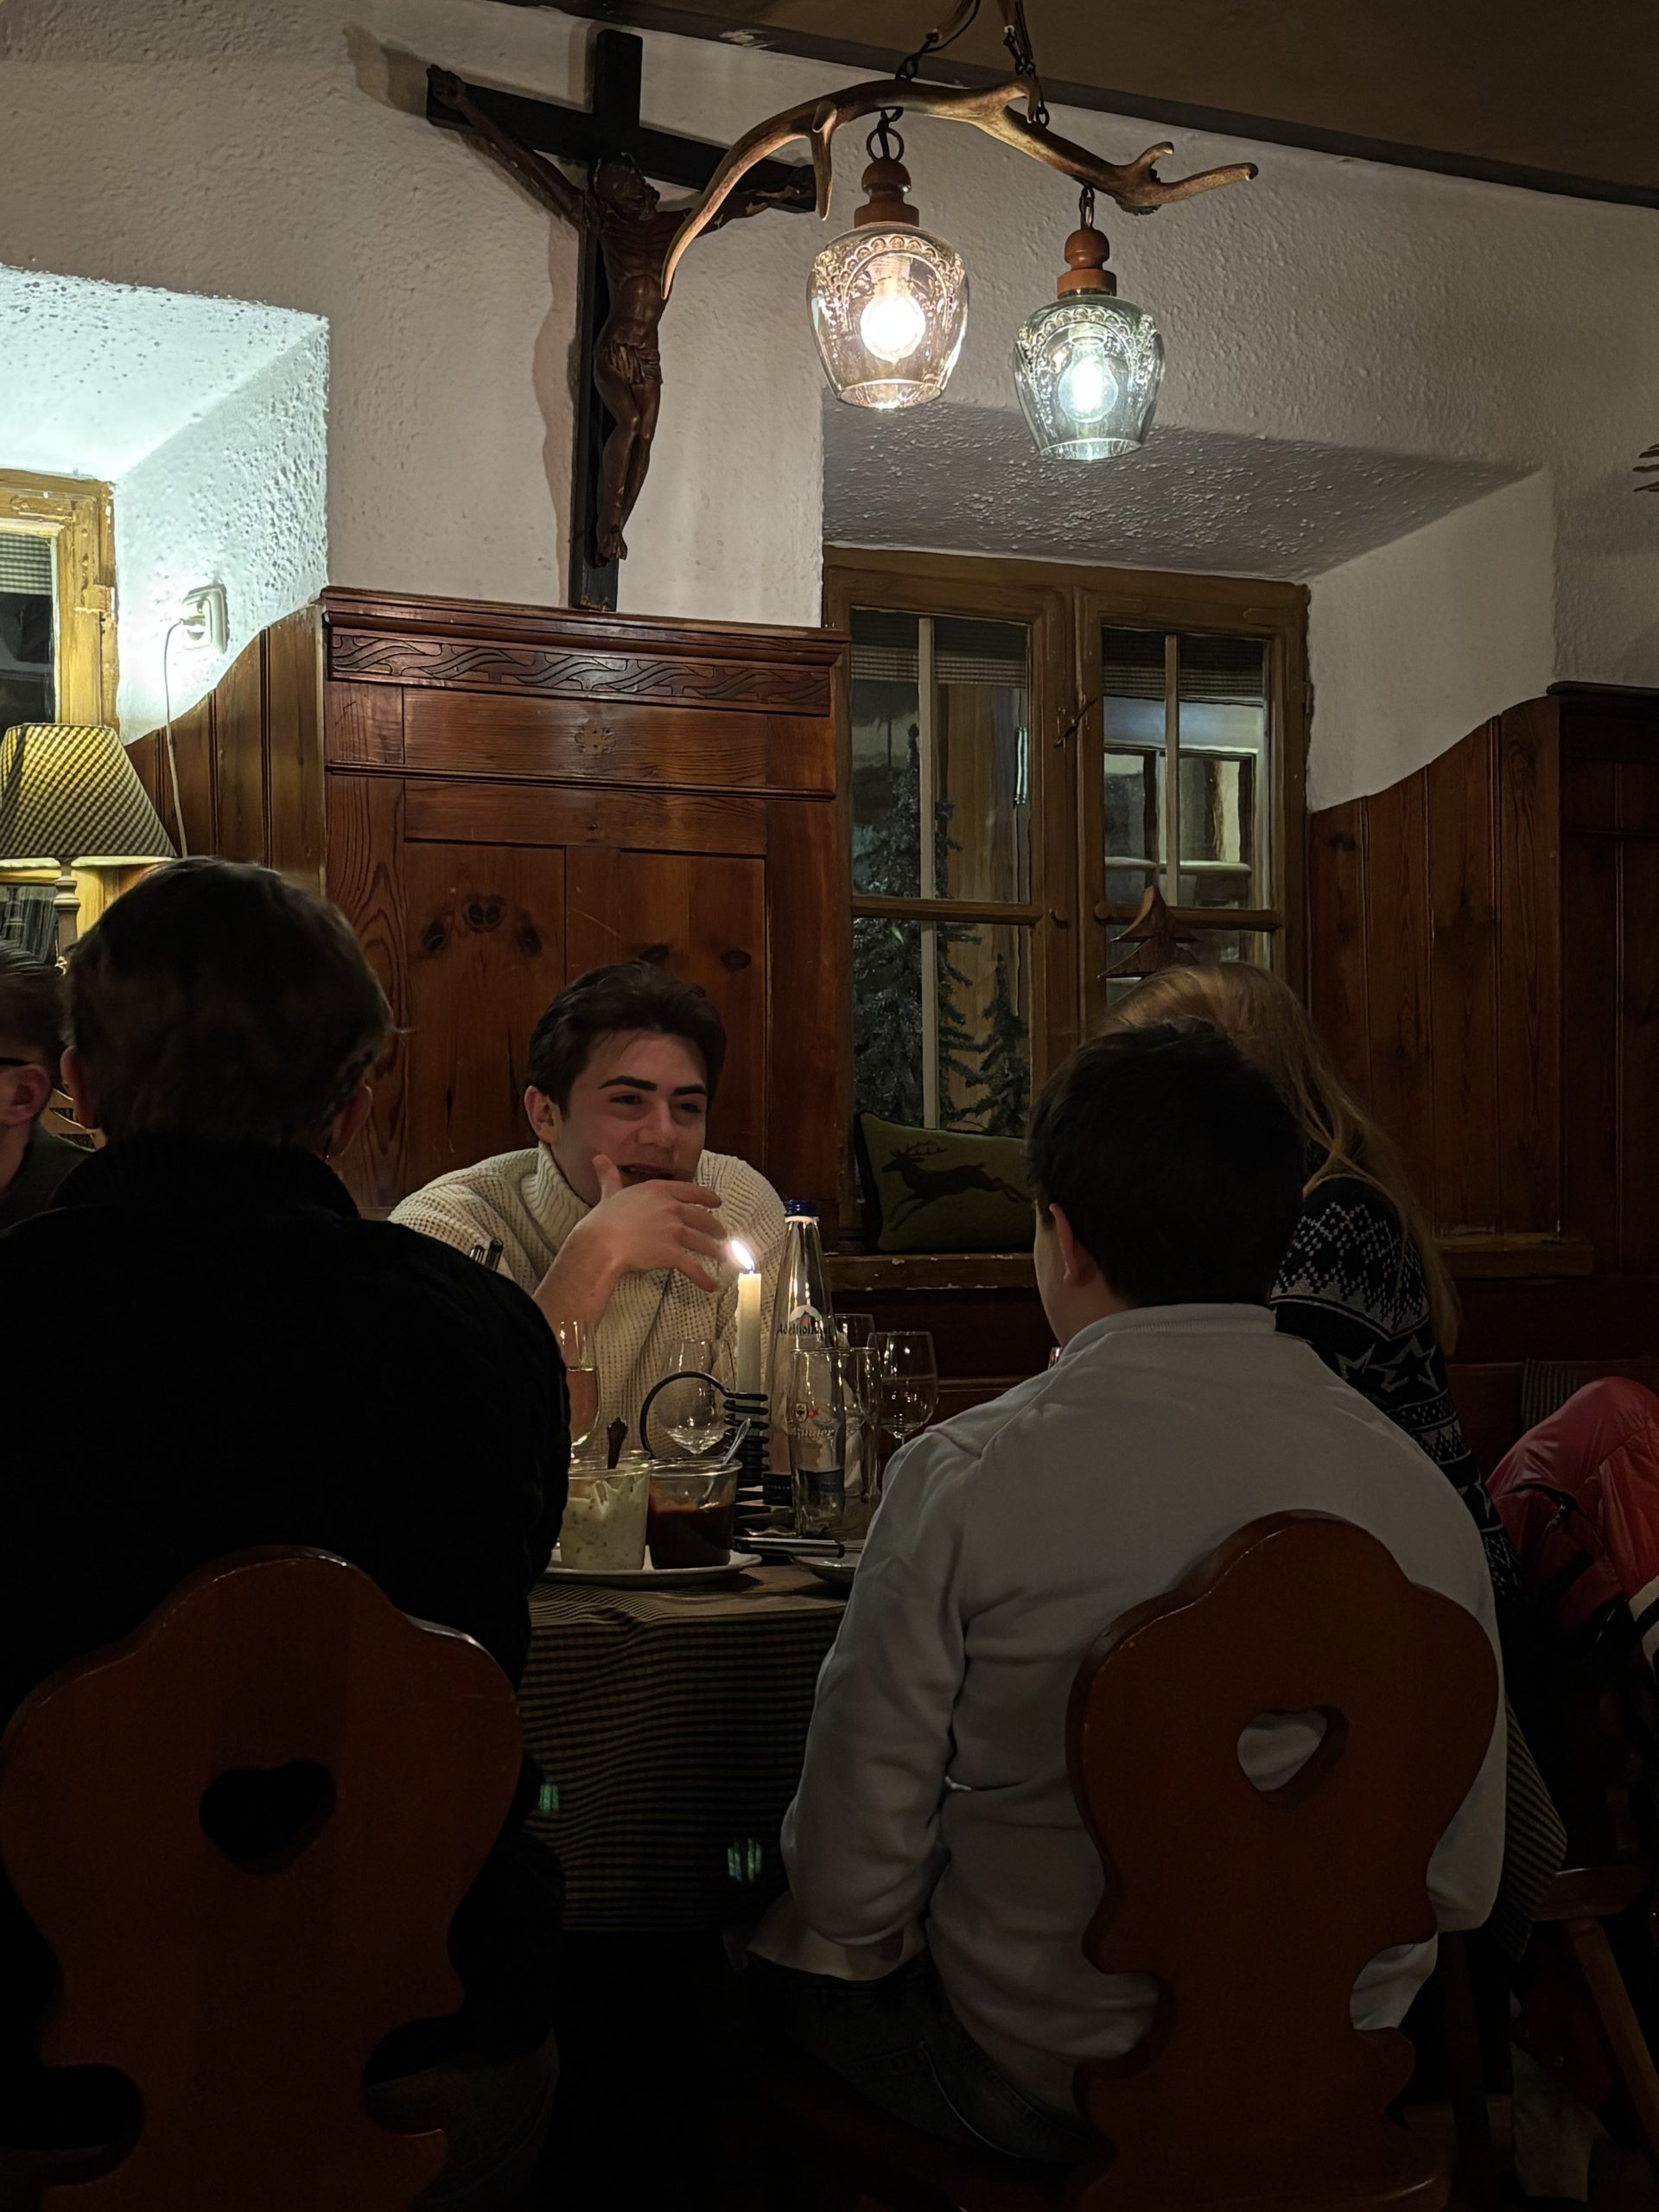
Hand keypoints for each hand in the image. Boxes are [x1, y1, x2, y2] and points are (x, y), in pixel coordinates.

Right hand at [579, 1156, 726, 1291]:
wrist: (601, 1242)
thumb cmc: (603, 1218)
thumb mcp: (609, 1193)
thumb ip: (610, 1176)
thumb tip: (598, 1157)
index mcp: (659, 1191)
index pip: (691, 1191)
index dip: (707, 1197)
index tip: (717, 1202)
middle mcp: (671, 1209)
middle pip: (702, 1218)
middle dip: (716, 1228)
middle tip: (723, 1234)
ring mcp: (674, 1231)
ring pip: (703, 1242)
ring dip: (717, 1252)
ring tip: (725, 1258)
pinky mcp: (672, 1253)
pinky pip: (693, 1267)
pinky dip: (704, 1278)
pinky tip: (712, 1285)